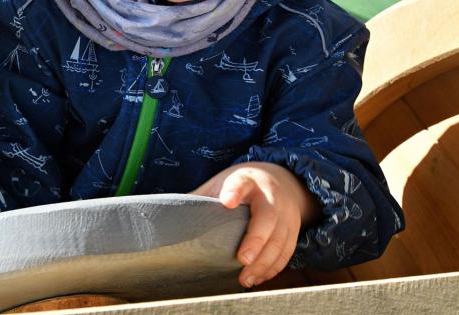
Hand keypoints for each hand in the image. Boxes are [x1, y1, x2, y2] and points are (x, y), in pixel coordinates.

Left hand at [192, 162, 319, 287]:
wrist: (280, 180)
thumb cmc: (241, 185)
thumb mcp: (221, 182)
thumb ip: (201, 197)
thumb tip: (165, 214)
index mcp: (248, 179)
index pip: (241, 182)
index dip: (234, 190)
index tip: (226, 202)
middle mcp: (271, 195)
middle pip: (268, 217)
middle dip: (256, 239)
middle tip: (242, 259)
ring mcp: (286, 213)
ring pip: (280, 240)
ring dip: (264, 262)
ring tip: (245, 279)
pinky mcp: (293, 230)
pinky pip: (286, 251)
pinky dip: (273, 267)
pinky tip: (258, 278)